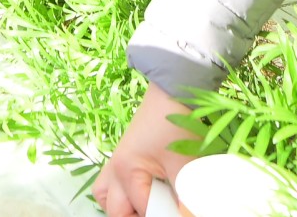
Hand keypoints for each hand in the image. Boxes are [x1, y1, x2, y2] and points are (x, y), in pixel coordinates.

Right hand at [93, 83, 196, 216]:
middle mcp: (114, 170)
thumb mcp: (184, 164)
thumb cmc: (175, 125)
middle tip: (162, 211)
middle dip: (136, 216)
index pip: (143, 210)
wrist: (171, 91)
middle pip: (115, 210)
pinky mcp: (123, 156)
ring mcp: (115, 162)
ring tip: (145, 208)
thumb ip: (186, 197)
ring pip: (105, 197)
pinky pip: (110, 184)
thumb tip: (191, 213)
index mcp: (126, 172)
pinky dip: (122, 195)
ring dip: (122, 208)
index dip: (164, 214)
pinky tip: (143, 195)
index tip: (183, 211)